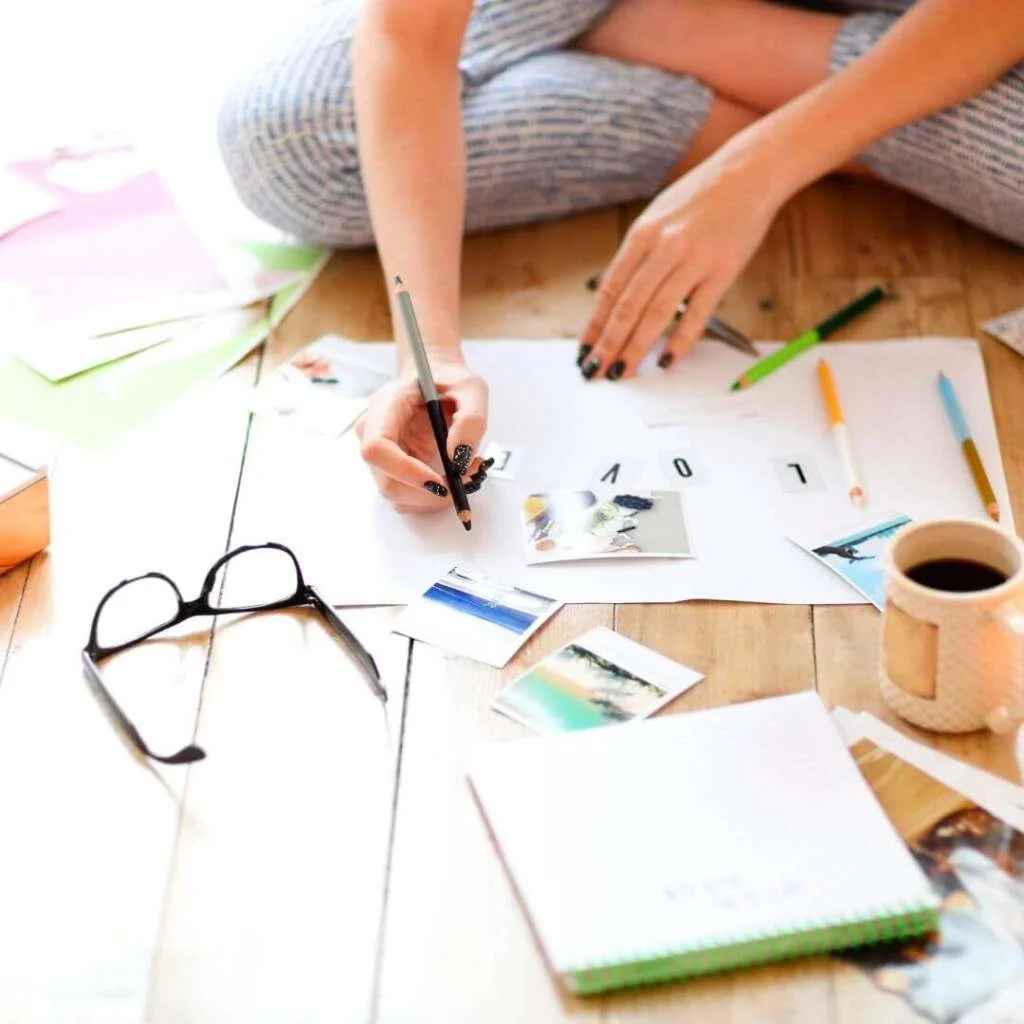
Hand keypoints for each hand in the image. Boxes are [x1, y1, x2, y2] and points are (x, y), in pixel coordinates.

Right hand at [355, 358, 489, 512]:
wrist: (440, 382)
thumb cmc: (450, 382)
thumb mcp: (472, 390)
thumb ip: (471, 420)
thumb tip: (459, 458)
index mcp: (386, 406)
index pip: (377, 449)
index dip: (405, 471)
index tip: (439, 482)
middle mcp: (373, 432)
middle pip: (387, 482)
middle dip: (428, 493)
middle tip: (466, 480)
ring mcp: (381, 455)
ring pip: (397, 495)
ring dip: (434, 498)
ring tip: (466, 473)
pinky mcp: (392, 469)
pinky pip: (407, 496)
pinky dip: (433, 497)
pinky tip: (453, 477)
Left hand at [579, 141, 783, 378]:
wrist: (749, 172)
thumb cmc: (701, 197)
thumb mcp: (657, 217)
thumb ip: (638, 256)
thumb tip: (616, 297)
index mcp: (641, 234)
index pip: (609, 289)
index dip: (594, 324)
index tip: (584, 350)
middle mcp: (663, 247)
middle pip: (627, 306)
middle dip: (608, 344)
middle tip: (595, 371)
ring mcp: (693, 259)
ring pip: (656, 313)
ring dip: (635, 347)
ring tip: (622, 372)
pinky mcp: (723, 270)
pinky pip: (696, 313)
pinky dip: (680, 340)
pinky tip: (667, 360)